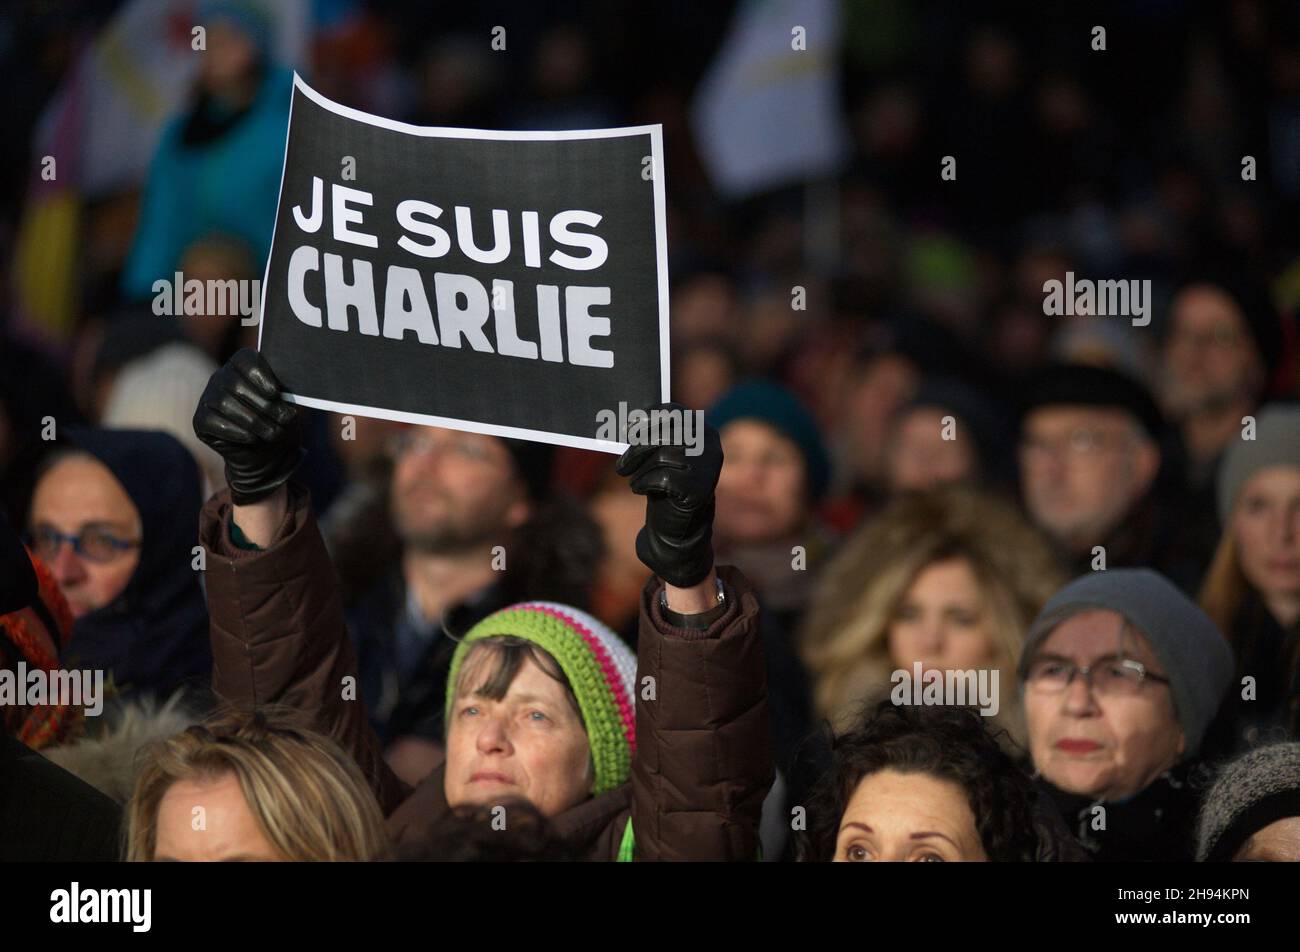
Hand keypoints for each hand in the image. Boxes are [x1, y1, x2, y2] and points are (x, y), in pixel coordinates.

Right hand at [193, 349, 302, 504]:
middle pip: (237, 384)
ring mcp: (207, 399)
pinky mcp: (200, 421)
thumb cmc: (277, 420)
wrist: (266, 452)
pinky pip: (216, 423)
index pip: (245, 360)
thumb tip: (285, 389)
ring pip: (226, 404)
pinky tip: (253, 438)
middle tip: (285, 419)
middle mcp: (220, 378)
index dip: (260, 375)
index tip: (276, 393)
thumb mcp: (285, 403)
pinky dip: (238, 432)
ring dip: (255, 421)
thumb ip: (283, 390)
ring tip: (274, 433)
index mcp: (241, 367)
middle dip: (265, 405)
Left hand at [615, 404, 721, 587]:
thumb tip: (629, 422)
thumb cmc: (667, 485)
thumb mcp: (662, 456)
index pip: (673, 412)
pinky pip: (662, 478)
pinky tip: (639, 489)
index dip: (647, 418)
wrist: (679, 527)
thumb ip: (654, 437)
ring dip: (639, 470)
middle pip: (665, 433)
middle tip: (621, 464)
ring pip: (661, 456)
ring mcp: (707, 468)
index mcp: (703, 432)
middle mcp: (710, 446)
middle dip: (637, 448)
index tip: (627, 428)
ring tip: (632, 479)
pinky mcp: (699, 489)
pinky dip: (643, 483)